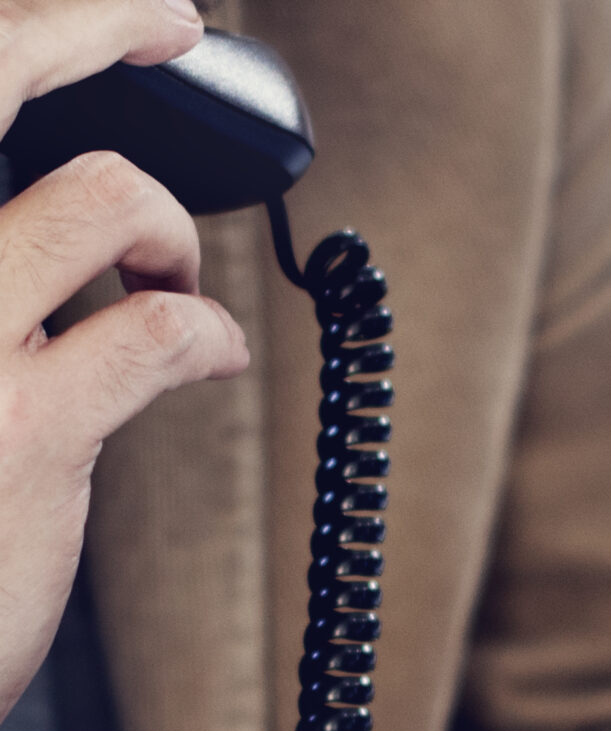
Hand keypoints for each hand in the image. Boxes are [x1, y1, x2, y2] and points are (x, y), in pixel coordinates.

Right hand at [0, 0, 248, 723]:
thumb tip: (70, 214)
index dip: (25, 18)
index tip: (104, 5)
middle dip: (88, 20)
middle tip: (163, 17)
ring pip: (99, 195)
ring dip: (159, 232)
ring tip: (161, 278)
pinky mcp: (25, 427)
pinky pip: (160, 330)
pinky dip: (204, 331)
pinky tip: (206, 353)